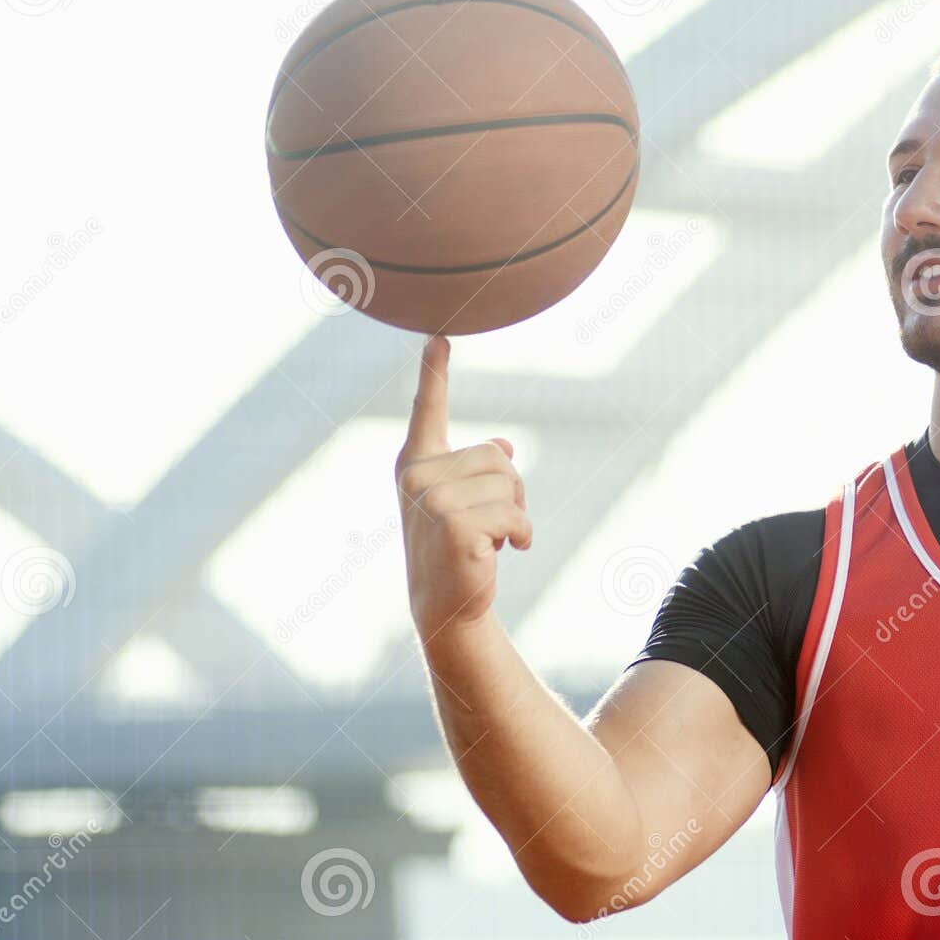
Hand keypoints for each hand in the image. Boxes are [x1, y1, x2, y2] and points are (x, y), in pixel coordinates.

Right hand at [395, 335, 530, 640]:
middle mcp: (417, 474)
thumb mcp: (467, 502)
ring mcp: (432, 499)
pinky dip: (522, 534)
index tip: (439, 336)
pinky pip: (515, 514)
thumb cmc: (458, 547)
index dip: (434, 371)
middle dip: (510, 490)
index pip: (427, 408)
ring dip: (516, 514)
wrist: (447, 604)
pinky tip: (506, 552)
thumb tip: (506, 446)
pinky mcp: (455, 524)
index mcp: (417, 461)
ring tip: (494, 539)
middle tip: (493, 522)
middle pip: (497, 456)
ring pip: (509, 483)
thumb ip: (479, 470)